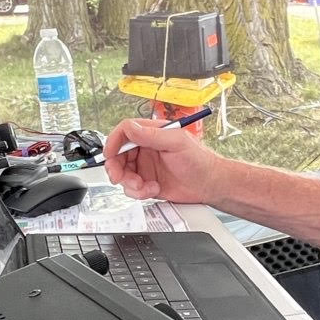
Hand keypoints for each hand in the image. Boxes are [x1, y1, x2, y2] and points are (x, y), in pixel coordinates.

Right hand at [104, 116, 223, 203]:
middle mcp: (147, 148)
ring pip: (122, 173)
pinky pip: (132, 188)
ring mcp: (146, 166)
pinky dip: (138, 192)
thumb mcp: (177, 143)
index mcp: (153, 134)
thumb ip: (152, 135)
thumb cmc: (200, 161)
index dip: (113, 142)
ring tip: (144, 186)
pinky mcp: (147, 183)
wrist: (210, 186)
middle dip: (116, 168)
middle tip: (120, 178)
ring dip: (129, 183)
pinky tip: (153, 190)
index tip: (110, 154)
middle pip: (118, 154)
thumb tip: (131, 128)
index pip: (125, 131)